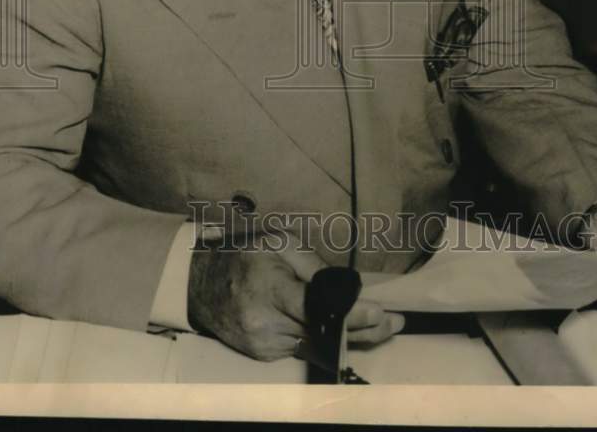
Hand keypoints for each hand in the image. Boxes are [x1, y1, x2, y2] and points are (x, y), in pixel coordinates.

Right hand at [187, 232, 403, 360]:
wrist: (201, 285)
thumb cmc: (245, 255)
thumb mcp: (277, 242)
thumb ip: (312, 264)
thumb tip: (346, 285)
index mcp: (270, 288)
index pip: (317, 306)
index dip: (351, 313)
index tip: (379, 312)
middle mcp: (266, 323)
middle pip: (324, 332)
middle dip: (363, 328)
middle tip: (395, 322)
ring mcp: (264, 344)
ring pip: (317, 345)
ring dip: (349, 336)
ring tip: (381, 325)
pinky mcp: (264, 354)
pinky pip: (301, 347)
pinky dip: (323, 339)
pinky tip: (342, 329)